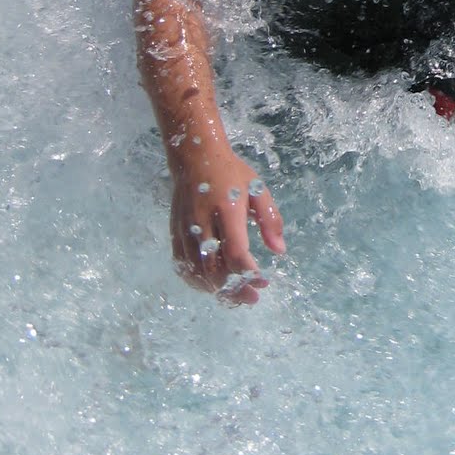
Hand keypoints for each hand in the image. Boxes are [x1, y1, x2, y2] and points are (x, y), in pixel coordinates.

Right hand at [169, 146, 285, 303]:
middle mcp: (203, 222)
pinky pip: (182, 265)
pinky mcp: (175, 233)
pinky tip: (212, 286)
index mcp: (227, 209)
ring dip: (217, 289)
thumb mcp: (258, 190)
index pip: (235, 251)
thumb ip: (270, 220)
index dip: (249, 272)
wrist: (194, 157)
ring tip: (236, 295)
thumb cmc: (231, 173)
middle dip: (235, 289)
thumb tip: (279, 251)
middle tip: (253, 297)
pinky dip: (196, 281)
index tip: (263, 281)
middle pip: (215, 268)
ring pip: (197, 271)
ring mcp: (186, 229)